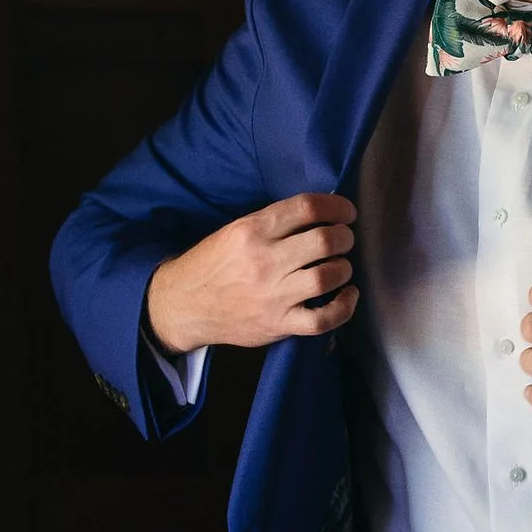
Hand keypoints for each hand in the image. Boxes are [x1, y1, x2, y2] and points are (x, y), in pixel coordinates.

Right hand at [145, 194, 357, 353]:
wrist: (184, 305)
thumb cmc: (213, 264)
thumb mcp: (235, 230)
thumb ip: (274, 223)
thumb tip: (321, 215)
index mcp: (252, 230)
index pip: (307, 208)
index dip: (337, 207)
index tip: (346, 213)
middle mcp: (264, 261)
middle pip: (324, 241)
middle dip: (344, 237)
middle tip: (344, 240)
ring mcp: (272, 296)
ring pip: (327, 277)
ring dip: (343, 268)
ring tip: (340, 266)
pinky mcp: (278, 325)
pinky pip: (323, 319)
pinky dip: (344, 307)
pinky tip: (347, 294)